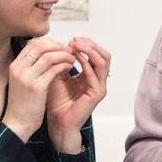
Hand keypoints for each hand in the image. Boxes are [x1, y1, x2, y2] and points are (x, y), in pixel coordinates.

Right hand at [3, 38, 75, 142]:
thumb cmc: (23, 104)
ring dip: (63, 55)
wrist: (17, 123)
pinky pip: (54, 70)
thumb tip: (46, 55)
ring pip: (49, 56)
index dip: (49, 43)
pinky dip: (64, 66)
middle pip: (40, 46)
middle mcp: (19, 69)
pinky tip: (70, 68)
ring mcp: (27, 77)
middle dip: (57, 46)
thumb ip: (31, 68)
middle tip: (69, 51)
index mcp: (15, 66)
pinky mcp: (36, 87)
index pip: (32, 44)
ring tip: (72, 59)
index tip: (60, 47)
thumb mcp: (22, 81)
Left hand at [46, 36, 110, 152]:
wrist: (57, 121)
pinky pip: (95, 75)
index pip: (96, 55)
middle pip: (104, 56)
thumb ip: (63, 62)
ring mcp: (99, 87)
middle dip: (90, 45)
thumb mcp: (58, 76)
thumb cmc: (57, 102)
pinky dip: (86, 63)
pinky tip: (75, 58)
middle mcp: (98, 80)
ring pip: (103, 62)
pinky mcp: (96, 94)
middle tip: (75, 40)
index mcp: (91, 76)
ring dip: (90, 51)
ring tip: (76, 45)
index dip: (86, 45)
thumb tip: (64, 47)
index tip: (71, 40)